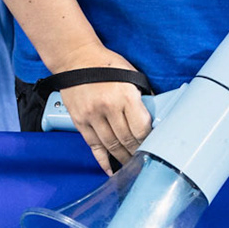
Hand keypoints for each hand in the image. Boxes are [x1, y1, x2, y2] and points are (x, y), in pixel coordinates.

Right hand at [55, 48, 152, 173]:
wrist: (76, 58)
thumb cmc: (105, 64)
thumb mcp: (130, 74)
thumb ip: (140, 95)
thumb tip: (152, 115)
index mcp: (125, 94)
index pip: (141, 128)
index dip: (148, 141)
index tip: (153, 146)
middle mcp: (108, 107)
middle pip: (126, 139)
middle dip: (137, 152)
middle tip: (144, 160)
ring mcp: (92, 115)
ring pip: (111, 145)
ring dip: (122, 158)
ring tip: (130, 165)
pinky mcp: (80, 121)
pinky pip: (93, 146)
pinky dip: (102, 160)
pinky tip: (110, 168)